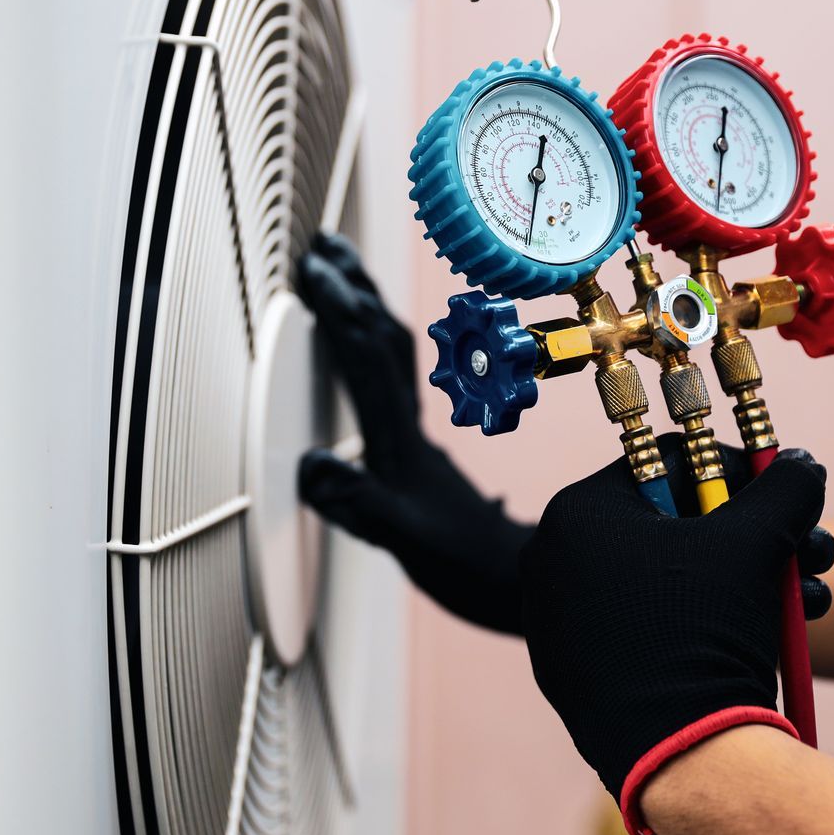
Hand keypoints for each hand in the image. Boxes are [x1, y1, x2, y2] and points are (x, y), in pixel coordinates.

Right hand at [296, 233, 530, 634]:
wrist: (521, 585)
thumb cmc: (471, 567)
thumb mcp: (407, 541)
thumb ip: (360, 503)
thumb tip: (311, 465)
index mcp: (403, 441)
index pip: (369, 362)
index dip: (341, 316)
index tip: (317, 275)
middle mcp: (412, 431)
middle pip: (383, 342)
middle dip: (354, 290)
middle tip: (325, 249)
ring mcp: (418, 440)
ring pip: (393, 359)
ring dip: (366, 312)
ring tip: (343, 276)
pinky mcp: (421, 455)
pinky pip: (395, 389)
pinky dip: (374, 354)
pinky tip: (367, 351)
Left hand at [520, 443, 832, 834]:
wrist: (675, 754)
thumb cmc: (704, 629)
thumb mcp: (756, 542)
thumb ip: (784, 489)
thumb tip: (802, 466)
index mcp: (580, 513)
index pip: (667, 463)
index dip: (737, 473)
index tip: (779, 495)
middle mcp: (554, 560)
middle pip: (672, 526)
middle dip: (750, 538)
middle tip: (805, 551)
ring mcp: (559, 621)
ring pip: (667, 582)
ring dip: (743, 582)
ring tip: (808, 600)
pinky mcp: (574, 672)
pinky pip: (645, 628)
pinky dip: (701, 626)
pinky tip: (764, 637)